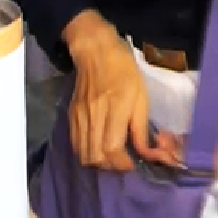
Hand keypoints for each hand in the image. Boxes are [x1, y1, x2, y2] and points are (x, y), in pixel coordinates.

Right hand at [64, 11, 154, 170]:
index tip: (132, 164)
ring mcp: (79, 116)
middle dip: (111, 166)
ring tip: (111, 155)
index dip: (122, 164)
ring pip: (83, 155)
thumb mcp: (141, 97)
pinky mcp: (71, 115)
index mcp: (115, 108)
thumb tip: (146, 154)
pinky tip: (98, 146)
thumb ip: (141, 128)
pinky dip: (87, 153)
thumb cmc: (125, 71)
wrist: (96, 51)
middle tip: (123, 160)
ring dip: (98, 162)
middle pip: (95, 157)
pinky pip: (75, 144)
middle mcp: (94, 115)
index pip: (111, 149)